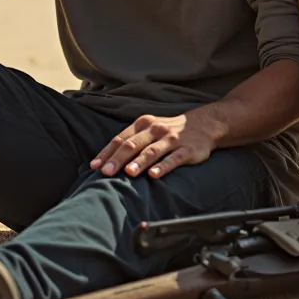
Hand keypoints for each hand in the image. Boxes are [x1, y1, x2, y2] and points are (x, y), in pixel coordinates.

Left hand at [90, 111, 219, 178]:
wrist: (205, 124)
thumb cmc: (170, 130)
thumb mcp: (150, 129)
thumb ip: (132, 141)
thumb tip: (107, 161)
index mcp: (144, 124)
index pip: (121, 139)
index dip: (107, 153)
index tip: (94, 167)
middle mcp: (156, 130)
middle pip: (133, 144)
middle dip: (118, 159)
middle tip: (106, 173)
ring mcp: (172, 139)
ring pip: (152, 151)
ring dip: (139, 162)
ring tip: (128, 173)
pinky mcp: (187, 150)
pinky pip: (173, 159)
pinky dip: (163, 166)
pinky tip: (154, 175)